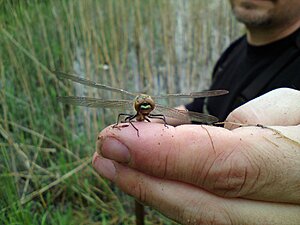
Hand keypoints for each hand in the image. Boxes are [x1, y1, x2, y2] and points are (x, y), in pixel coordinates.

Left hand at [93, 88, 299, 224]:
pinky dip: (179, 196)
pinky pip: (213, 217)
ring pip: (207, 219)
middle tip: (106, 154)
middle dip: (147, 182)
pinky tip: (156, 177)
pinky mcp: (255, 224)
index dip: (165, 155)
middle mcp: (288, 212)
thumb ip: (247, 122)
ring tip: (118, 166)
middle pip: (207, 207)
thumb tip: (193, 138)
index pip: (226, 166)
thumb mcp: (292, 109)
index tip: (118, 139)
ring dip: (156, 192)